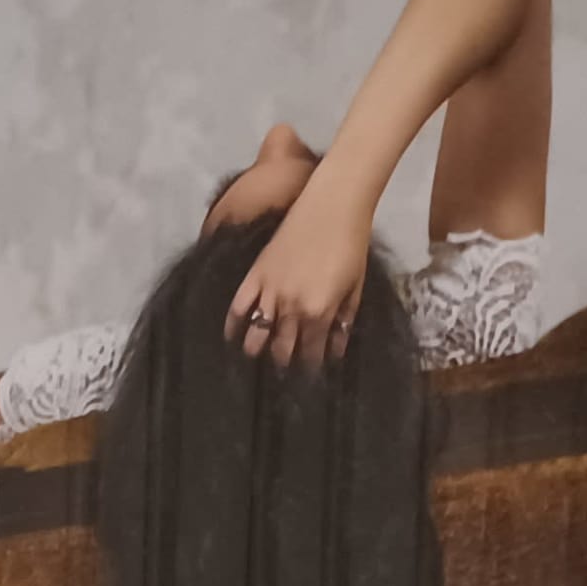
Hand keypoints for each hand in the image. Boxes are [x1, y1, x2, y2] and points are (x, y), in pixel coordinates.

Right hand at [225, 189, 372, 371]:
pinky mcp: (256, 274)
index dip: (309, 369)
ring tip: (257, 360)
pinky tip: (231, 338)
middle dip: (283, 365)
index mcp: (319, 313)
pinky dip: (233, 325)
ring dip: (256, 351)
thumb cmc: (351, 246)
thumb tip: (335, 351)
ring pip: (257, 334)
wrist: (333, 206)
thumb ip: (343, 323)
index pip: (310, 354)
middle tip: (283, 374)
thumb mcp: (355, 289)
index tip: (307, 379)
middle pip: (282, 349)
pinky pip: (238, 306)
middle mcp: (292, 307)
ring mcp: (270, 291)